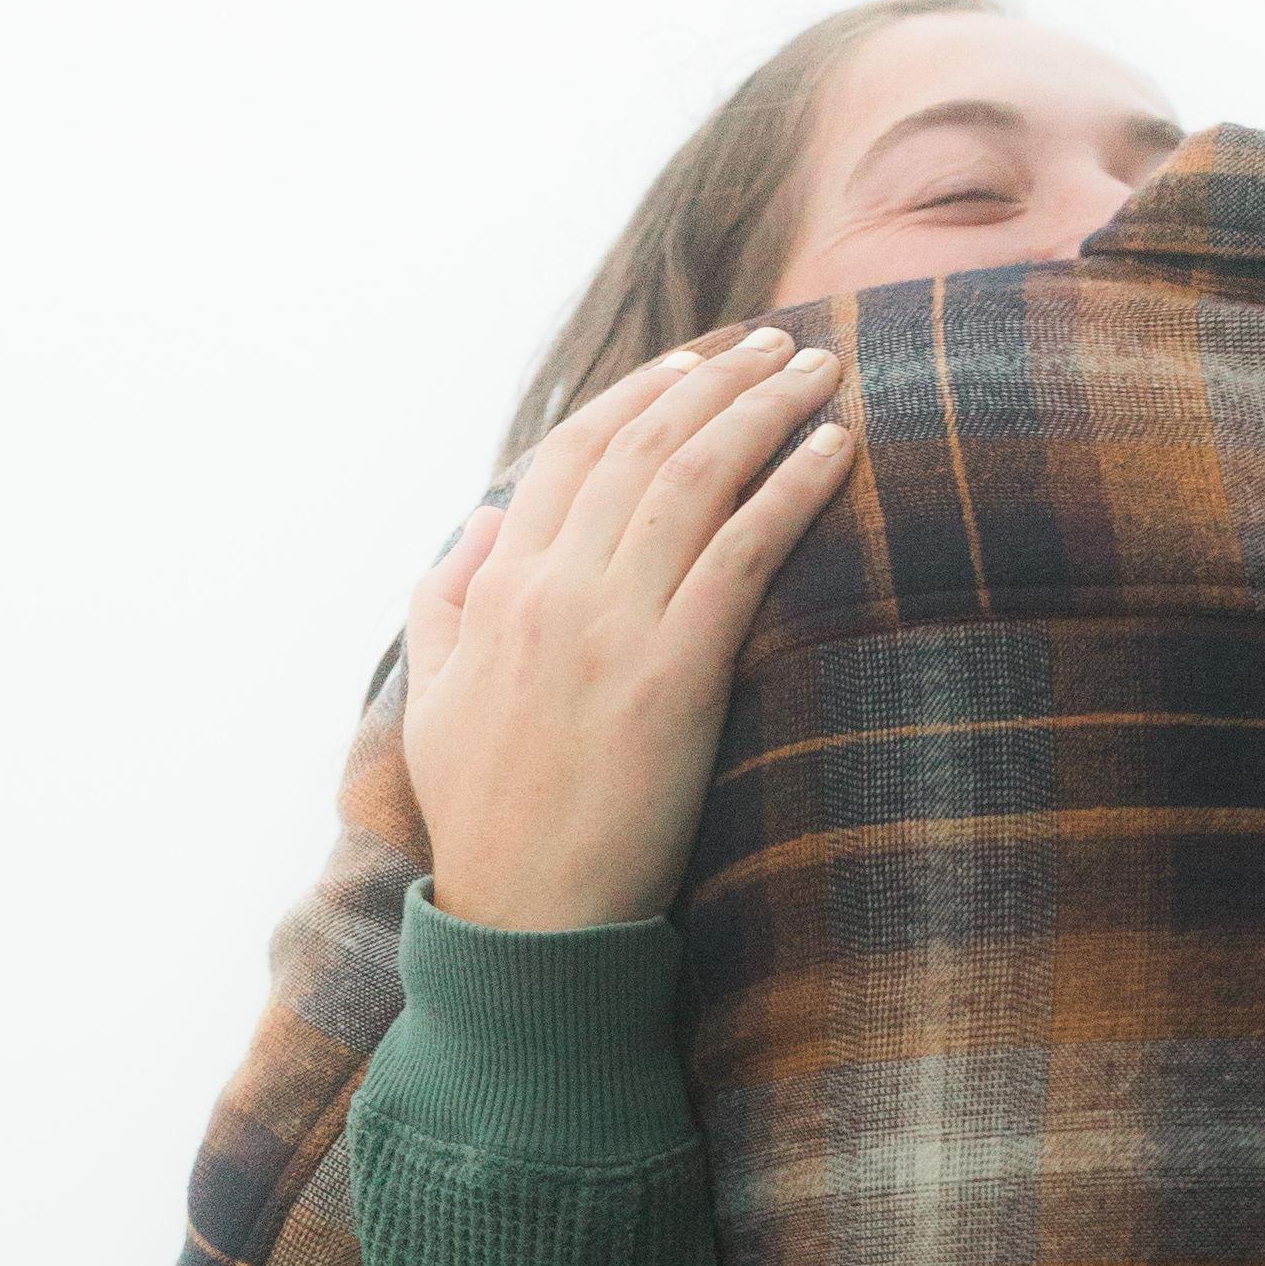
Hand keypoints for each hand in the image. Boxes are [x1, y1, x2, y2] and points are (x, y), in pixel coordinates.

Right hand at [400, 328, 853, 930]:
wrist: (527, 923)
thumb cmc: (485, 823)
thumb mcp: (430, 704)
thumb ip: (443, 602)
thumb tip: (479, 522)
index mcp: (498, 588)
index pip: (571, 452)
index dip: (637, 395)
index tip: (695, 363)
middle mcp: (553, 589)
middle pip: (644, 445)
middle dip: (718, 379)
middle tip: (781, 342)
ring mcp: (614, 627)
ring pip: (696, 478)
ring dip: (763, 409)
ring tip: (818, 370)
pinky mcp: (676, 675)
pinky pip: (742, 552)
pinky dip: (791, 488)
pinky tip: (834, 450)